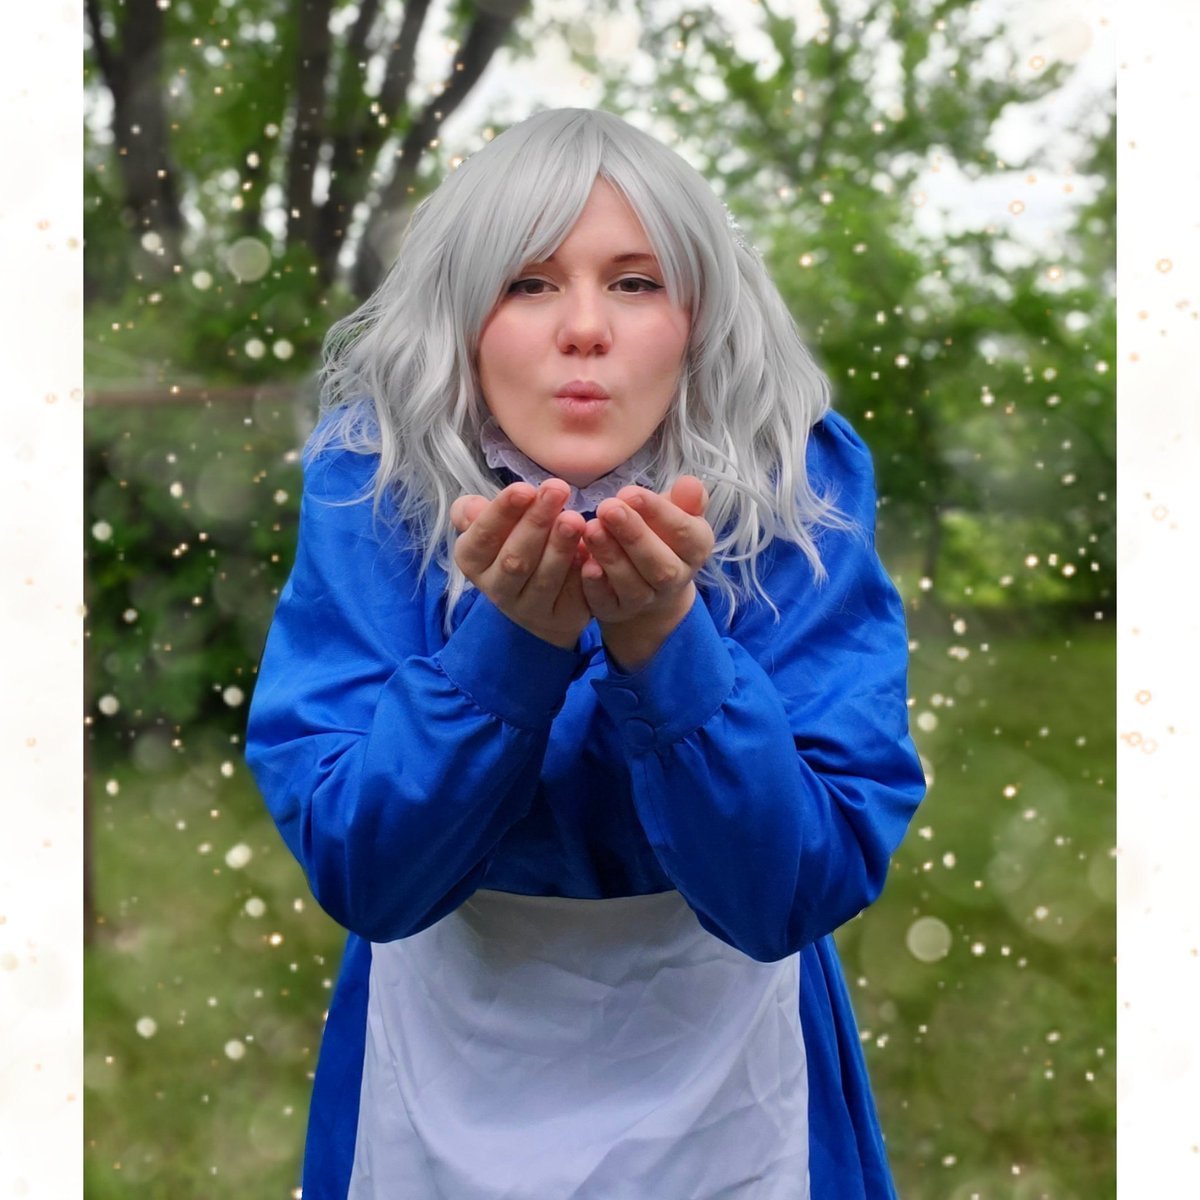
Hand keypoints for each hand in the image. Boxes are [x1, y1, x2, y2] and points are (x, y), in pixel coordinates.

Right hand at [451, 481, 589, 648]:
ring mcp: (529, 609)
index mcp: (474, 562)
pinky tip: (592, 552)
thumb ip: (482, 514)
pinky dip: (582, 573)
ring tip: (575, 519)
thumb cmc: (517, 547)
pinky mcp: (561, 618)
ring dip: (559, 547)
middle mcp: (497, 589)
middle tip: (557, 490)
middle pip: (514, 559)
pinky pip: (572, 596)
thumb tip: (469, 507)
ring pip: (544, 579)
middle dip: (536, 522)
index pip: (482, 538)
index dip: (501, 513)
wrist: (543, 600)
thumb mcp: (496, 528)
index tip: (525, 488)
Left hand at [580, 476, 713, 669]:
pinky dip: (595, 585)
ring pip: (632, 584)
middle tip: (607, 508)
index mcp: (696, 548)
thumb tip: (689, 484)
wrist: (650, 583)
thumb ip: (685, 499)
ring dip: (611, 557)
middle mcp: (676, 579)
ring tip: (591, 529)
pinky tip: (584, 564)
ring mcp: (646, 600)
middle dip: (633, 535)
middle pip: (660, 564)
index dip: (658, 512)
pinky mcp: (616, 611)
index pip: (684, 532)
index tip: (629, 492)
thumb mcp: (676, 513)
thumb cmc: (661, 535)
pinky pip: (606, 602)